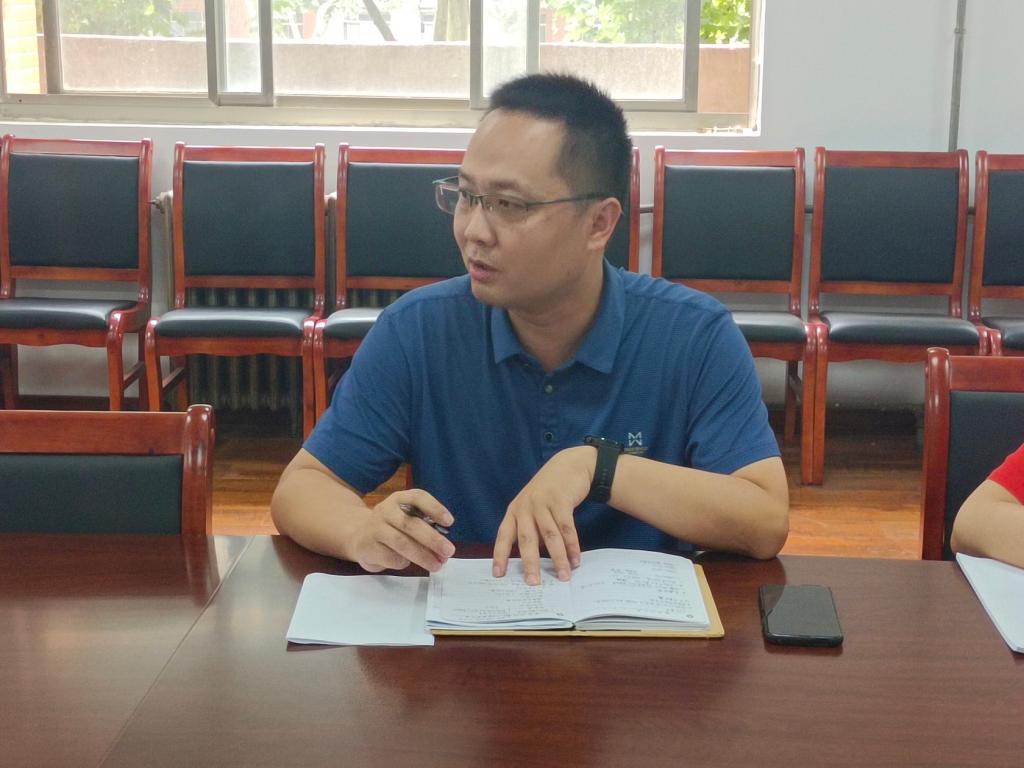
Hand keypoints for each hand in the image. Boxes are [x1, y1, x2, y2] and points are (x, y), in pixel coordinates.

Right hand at [351, 490, 454, 573]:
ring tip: (436, 565)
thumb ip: (424, 529)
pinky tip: (409, 564)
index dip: (434, 508)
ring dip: (422, 556)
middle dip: (432, 539)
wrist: (356, 534)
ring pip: (401, 542)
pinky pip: (390, 557)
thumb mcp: (405, 519)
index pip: (417, 497)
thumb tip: (443, 550)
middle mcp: (386, 510)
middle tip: (449, 551)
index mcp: (399, 499)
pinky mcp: (367, 547)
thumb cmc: (390, 526)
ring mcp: (374, 528)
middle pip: (410, 523)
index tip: (449, 522)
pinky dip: (404, 563)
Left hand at [492, 446, 594, 584]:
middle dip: (530, 563)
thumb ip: (530, 529)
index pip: (503, 535)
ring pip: (550, 536)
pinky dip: (572, 545)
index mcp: (514, 511)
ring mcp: (543, 502)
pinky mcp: (561, 500)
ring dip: (558, 558)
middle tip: (533, 583)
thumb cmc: (547, 493)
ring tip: (564, 576)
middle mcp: (525, 507)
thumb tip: (533, 562)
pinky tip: (575, 559)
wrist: (568, 466)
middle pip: (526, 539)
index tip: (498, 575)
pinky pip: (567, 528)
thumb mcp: (532, 507)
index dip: (500, 555)